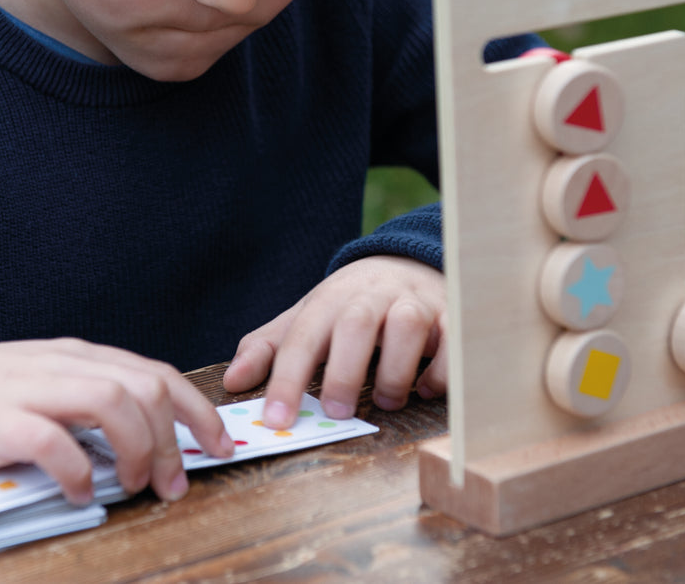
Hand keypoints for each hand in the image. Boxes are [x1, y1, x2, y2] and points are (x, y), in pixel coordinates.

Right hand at [0, 338, 232, 504]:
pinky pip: (52, 440)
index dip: (197, 410)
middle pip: (144, 386)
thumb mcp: (42, 387)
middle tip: (172, 484)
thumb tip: (145, 442)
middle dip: (174, 438)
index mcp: (76, 357)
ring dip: (136, 449)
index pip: (155, 373)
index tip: (220, 446)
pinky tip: (81, 493)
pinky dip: (78, 469)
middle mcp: (60, 364)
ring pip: (112, 401)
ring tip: (130, 486)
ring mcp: (27, 388)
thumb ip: (87, 404)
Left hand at [222, 255, 445, 427]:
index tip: (276, 420)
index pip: (302, 338)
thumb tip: (232, 382)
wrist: (404, 264)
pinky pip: (452, 340)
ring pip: (407, 325)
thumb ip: (270, 349)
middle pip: (355, 324)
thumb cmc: (348, 305)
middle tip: (335, 412)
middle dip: (344, 372)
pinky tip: (426, 388)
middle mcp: (371, 297)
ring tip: (387, 401)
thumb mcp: (305, 319)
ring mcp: (413, 302)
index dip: (287, 380)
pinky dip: (441, 370)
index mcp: (329, 301)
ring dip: (395, 370)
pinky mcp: (450, 315)